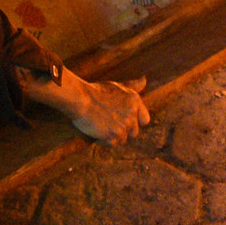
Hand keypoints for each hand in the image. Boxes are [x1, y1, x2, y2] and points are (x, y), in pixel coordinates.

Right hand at [22, 69, 149, 143]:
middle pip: (134, 132)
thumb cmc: (96, 91)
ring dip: (113, 136)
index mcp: (135, 101)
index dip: (135, 122)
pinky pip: (112, 144)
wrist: (80, 99)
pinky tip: (97, 131)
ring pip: (123, 139)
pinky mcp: (113, 136)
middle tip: (109, 124)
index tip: (124, 121)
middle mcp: (132, 114)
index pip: (145, 120)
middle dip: (123, 130)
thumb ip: (133, 86)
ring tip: (102, 126)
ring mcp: (123, 126)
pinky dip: (104, 140)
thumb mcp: (117, 86)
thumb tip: (144, 80)